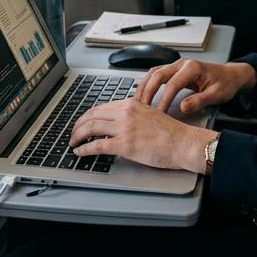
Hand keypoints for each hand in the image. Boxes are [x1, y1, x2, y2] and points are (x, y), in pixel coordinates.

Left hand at [69, 98, 217, 172]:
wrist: (182, 142)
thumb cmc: (171, 132)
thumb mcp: (149, 114)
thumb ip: (131, 116)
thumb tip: (116, 124)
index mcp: (130, 104)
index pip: (101, 107)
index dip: (87, 116)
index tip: (82, 122)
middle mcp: (125, 113)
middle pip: (91, 116)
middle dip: (78, 125)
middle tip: (73, 134)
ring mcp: (124, 128)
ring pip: (90, 128)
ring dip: (77, 136)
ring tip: (73, 143)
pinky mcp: (124, 144)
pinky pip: (97, 145)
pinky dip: (84, 149)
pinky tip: (80, 152)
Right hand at [135, 58, 255, 115]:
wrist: (230, 75)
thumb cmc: (225, 84)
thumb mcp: (216, 95)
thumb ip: (199, 101)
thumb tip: (182, 108)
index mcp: (193, 68)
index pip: (172, 84)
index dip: (164, 99)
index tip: (159, 113)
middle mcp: (182, 63)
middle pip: (158, 75)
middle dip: (148, 92)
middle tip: (142, 108)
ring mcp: (177, 65)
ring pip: (154, 72)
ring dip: (144, 86)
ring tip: (138, 102)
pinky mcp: (174, 69)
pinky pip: (156, 74)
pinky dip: (148, 83)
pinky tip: (143, 94)